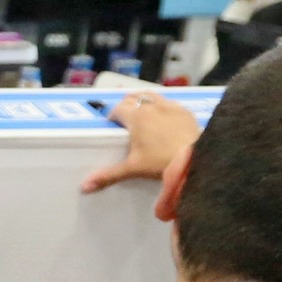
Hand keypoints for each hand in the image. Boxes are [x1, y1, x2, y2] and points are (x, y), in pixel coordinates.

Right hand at [80, 90, 201, 194]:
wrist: (195, 160)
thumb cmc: (161, 162)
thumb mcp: (133, 169)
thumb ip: (108, 175)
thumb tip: (85, 185)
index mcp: (135, 117)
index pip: (117, 108)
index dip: (112, 115)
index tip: (112, 124)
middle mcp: (151, 107)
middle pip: (133, 98)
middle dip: (126, 105)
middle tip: (125, 118)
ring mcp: (170, 106)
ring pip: (151, 96)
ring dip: (144, 101)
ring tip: (143, 112)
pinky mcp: (184, 111)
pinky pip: (170, 102)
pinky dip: (163, 106)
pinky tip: (165, 117)